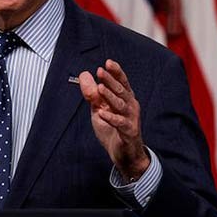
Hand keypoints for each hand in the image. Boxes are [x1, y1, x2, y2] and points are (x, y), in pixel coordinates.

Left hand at [79, 59, 149, 182]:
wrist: (123, 154)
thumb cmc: (113, 130)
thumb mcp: (99, 110)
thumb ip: (93, 94)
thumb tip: (84, 75)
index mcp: (125, 99)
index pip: (122, 82)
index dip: (116, 72)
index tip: (107, 62)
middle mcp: (131, 106)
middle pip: (122, 90)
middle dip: (111, 80)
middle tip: (100, 71)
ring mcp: (131, 119)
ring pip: (121, 105)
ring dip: (110, 96)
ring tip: (101, 88)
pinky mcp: (129, 132)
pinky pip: (120, 123)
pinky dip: (111, 118)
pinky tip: (102, 113)